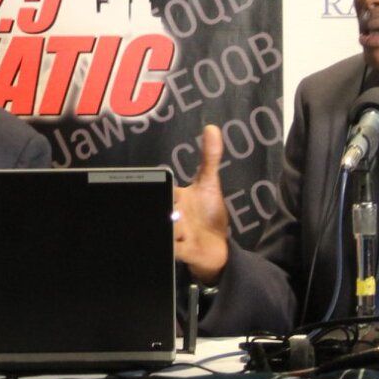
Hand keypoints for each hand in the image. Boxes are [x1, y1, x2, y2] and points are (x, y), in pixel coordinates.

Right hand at [172, 124, 230, 284]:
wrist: (216, 246)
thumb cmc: (208, 214)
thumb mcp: (209, 184)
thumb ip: (209, 157)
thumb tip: (212, 127)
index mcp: (173, 197)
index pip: (163, 187)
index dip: (166, 188)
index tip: (173, 192)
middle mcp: (170, 214)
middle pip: (162, 208)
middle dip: (169, 209)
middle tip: (177, 211)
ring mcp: (174, 234)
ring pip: (168, 227)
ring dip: (175, 228)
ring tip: (183, 228)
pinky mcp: (181, 251)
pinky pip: (172, 249)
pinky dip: (174, 247)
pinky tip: (179, 243)